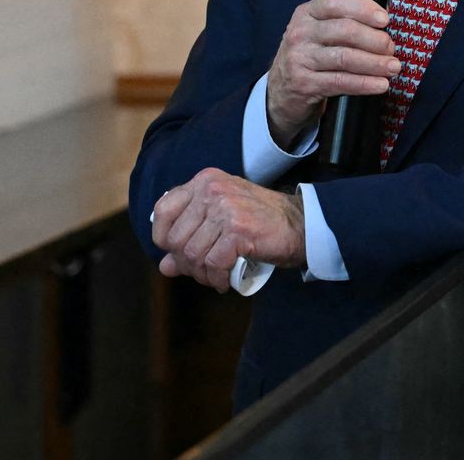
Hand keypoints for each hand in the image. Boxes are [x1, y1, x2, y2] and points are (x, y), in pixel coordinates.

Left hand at [152, 168, 306, 291]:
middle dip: (186, 264)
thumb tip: (165, 267)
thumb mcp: (221, 220)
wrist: (301, 223)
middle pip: (176, 239)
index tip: (178, 253)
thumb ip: (191, 238)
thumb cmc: (260, 221)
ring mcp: (225, 208)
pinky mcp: (238, 229)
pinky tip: (225, 281)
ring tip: (215, 277)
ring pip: (192, 254)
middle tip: (203, 271)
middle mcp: (211, 190)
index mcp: (204, 181)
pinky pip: (213, 264)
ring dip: (201, 275)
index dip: (163, 238)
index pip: (162, 210)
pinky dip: (217, 279)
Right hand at [266, 0, 399, 147]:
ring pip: (345, 57)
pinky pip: (341, 82)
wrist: (281, 92)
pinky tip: (380, 84)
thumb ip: (344, 23)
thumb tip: (383, 23)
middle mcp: (300, 33)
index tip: (385, 20)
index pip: (336, 3)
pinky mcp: (304, 84)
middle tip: (391, 48)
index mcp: (306, 13)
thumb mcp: (318, 33)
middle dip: (375, 39)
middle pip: (345, 30)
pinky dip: (365, 83)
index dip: (364, 8)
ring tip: (393, 67)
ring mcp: (300, 59)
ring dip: (375, 63)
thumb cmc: (309, 57)